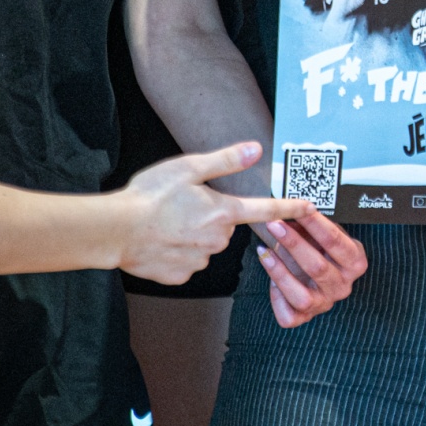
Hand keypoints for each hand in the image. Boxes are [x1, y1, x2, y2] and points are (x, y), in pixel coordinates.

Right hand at [118, 141, 309, 284]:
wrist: (115, 231)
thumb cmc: (150, 196)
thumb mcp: (189, 167)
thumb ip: (225, 160)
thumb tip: (255, 149)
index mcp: (223, 211)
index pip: (265, 209)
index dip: (289, 207)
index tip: (310, 207)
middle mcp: (218, 239)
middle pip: (224, 226)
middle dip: (209, 217)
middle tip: (180, 206)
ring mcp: (200, 260)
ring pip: (205, 244)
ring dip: (191, 235)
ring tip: (165, 223)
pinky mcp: (182, 275)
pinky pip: (186, 261)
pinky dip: (176, 252)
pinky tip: (159, 242)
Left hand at [252, 209, 369, 327]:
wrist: (322, 276)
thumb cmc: (322, 249)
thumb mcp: (324, 234)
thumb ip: (311, 225)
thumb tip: (289, 210)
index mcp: (355, 263)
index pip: (335, 241)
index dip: (315, 224)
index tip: (298, 208)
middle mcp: (343, 286)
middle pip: (317, 267)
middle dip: (293, 243)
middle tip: (275, 225)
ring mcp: (325, 304)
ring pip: (303, 297)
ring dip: (281, 272)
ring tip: (265, 252)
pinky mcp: (307, 317)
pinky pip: (290, 316)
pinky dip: (277, 299)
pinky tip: (270, 282)